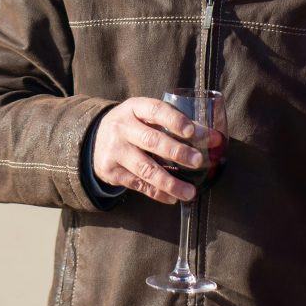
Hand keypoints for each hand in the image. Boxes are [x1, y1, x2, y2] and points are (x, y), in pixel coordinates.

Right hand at [92, 96, 220, 203]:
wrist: (95, 139)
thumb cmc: (133, 126)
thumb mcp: (145, 116)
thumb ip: (172, 124)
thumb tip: (210, 138)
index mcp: (134, 108)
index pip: (156, 110)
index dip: (174, 120)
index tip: (192, 131)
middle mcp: (122, 127)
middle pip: (151, 141)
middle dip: (177, 152)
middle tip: (198, 161)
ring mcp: (115, 150)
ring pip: (145, 169)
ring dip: (170, 182)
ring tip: (190, 192)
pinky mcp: (112, 171)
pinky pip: (139, 185)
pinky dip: (158, 193)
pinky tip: (172, 198)